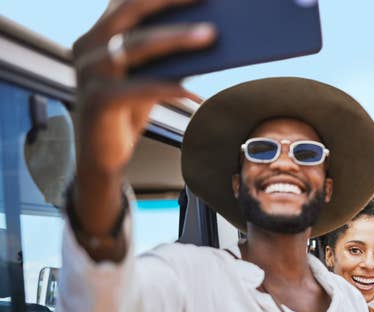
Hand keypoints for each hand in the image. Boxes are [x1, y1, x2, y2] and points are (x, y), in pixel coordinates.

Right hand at [73, 0, 214, 175]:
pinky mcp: (98, 100)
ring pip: (138, 45)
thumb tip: (207, 36)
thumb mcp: (146, 79)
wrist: (102, 158)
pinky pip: (141, 88)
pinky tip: (195, 93)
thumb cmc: (126, 113)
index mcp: (97, 36)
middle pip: (131, 11)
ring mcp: (90, 72)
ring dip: (178, 37)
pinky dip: (171, 88)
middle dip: (169, 0)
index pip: (127, 2)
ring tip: (211, 35)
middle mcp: (88, 46)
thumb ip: (164, 58)